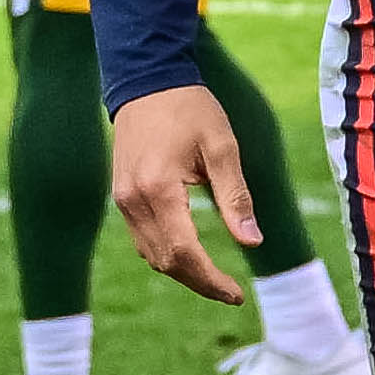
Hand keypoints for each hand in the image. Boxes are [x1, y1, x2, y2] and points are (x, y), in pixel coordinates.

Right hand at [110, 81, 260, 307]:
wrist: (147, 81)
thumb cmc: (190, 109)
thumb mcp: (223, 147)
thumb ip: (236, 197)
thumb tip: (252, 243)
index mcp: (158, 189)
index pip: (184, 253)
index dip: (210, 280)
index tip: (236, 294)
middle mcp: (133, 200)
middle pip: (165, 262)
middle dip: (199, 283)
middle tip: (231, 293)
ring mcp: (122, 200)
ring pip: (151, 255)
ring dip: (182, 272)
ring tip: (216, 279)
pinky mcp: (121, 196)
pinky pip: (143, 239)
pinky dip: (167, 254)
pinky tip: (191, 256)